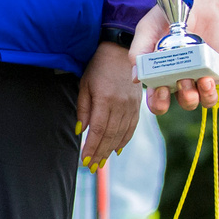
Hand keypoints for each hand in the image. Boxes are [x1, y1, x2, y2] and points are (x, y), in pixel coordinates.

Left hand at [77, 43, 139, 169]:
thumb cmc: (98, 66)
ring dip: (110, 150)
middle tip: (92, 167)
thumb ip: (83, 109)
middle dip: (100, 153)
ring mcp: (131, 106)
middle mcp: (120, 105)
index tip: (85, 160)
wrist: (122, 51)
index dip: (92, 147)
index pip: (99, 130)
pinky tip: (117, 150)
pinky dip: (123, 140)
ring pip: (121, 134)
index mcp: (105, 99)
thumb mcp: (85, 84)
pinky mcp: (137, 105)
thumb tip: (81, 131)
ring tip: (101, 162)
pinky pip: (131, 127)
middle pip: (110, 136)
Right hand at [135, 0, 218, 114]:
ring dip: (208, 94)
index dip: (160, 103)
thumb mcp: (147, 30)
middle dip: (187, 98)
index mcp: (164, 75)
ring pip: (209, 98)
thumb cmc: (167, 15)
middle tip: (185, 81)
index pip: (160, 101)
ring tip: (205, 79)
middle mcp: (185, 78)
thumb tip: (136, 77)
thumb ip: (139, 52)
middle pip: (188, 102)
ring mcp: (205, 72)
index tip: (162, 91)